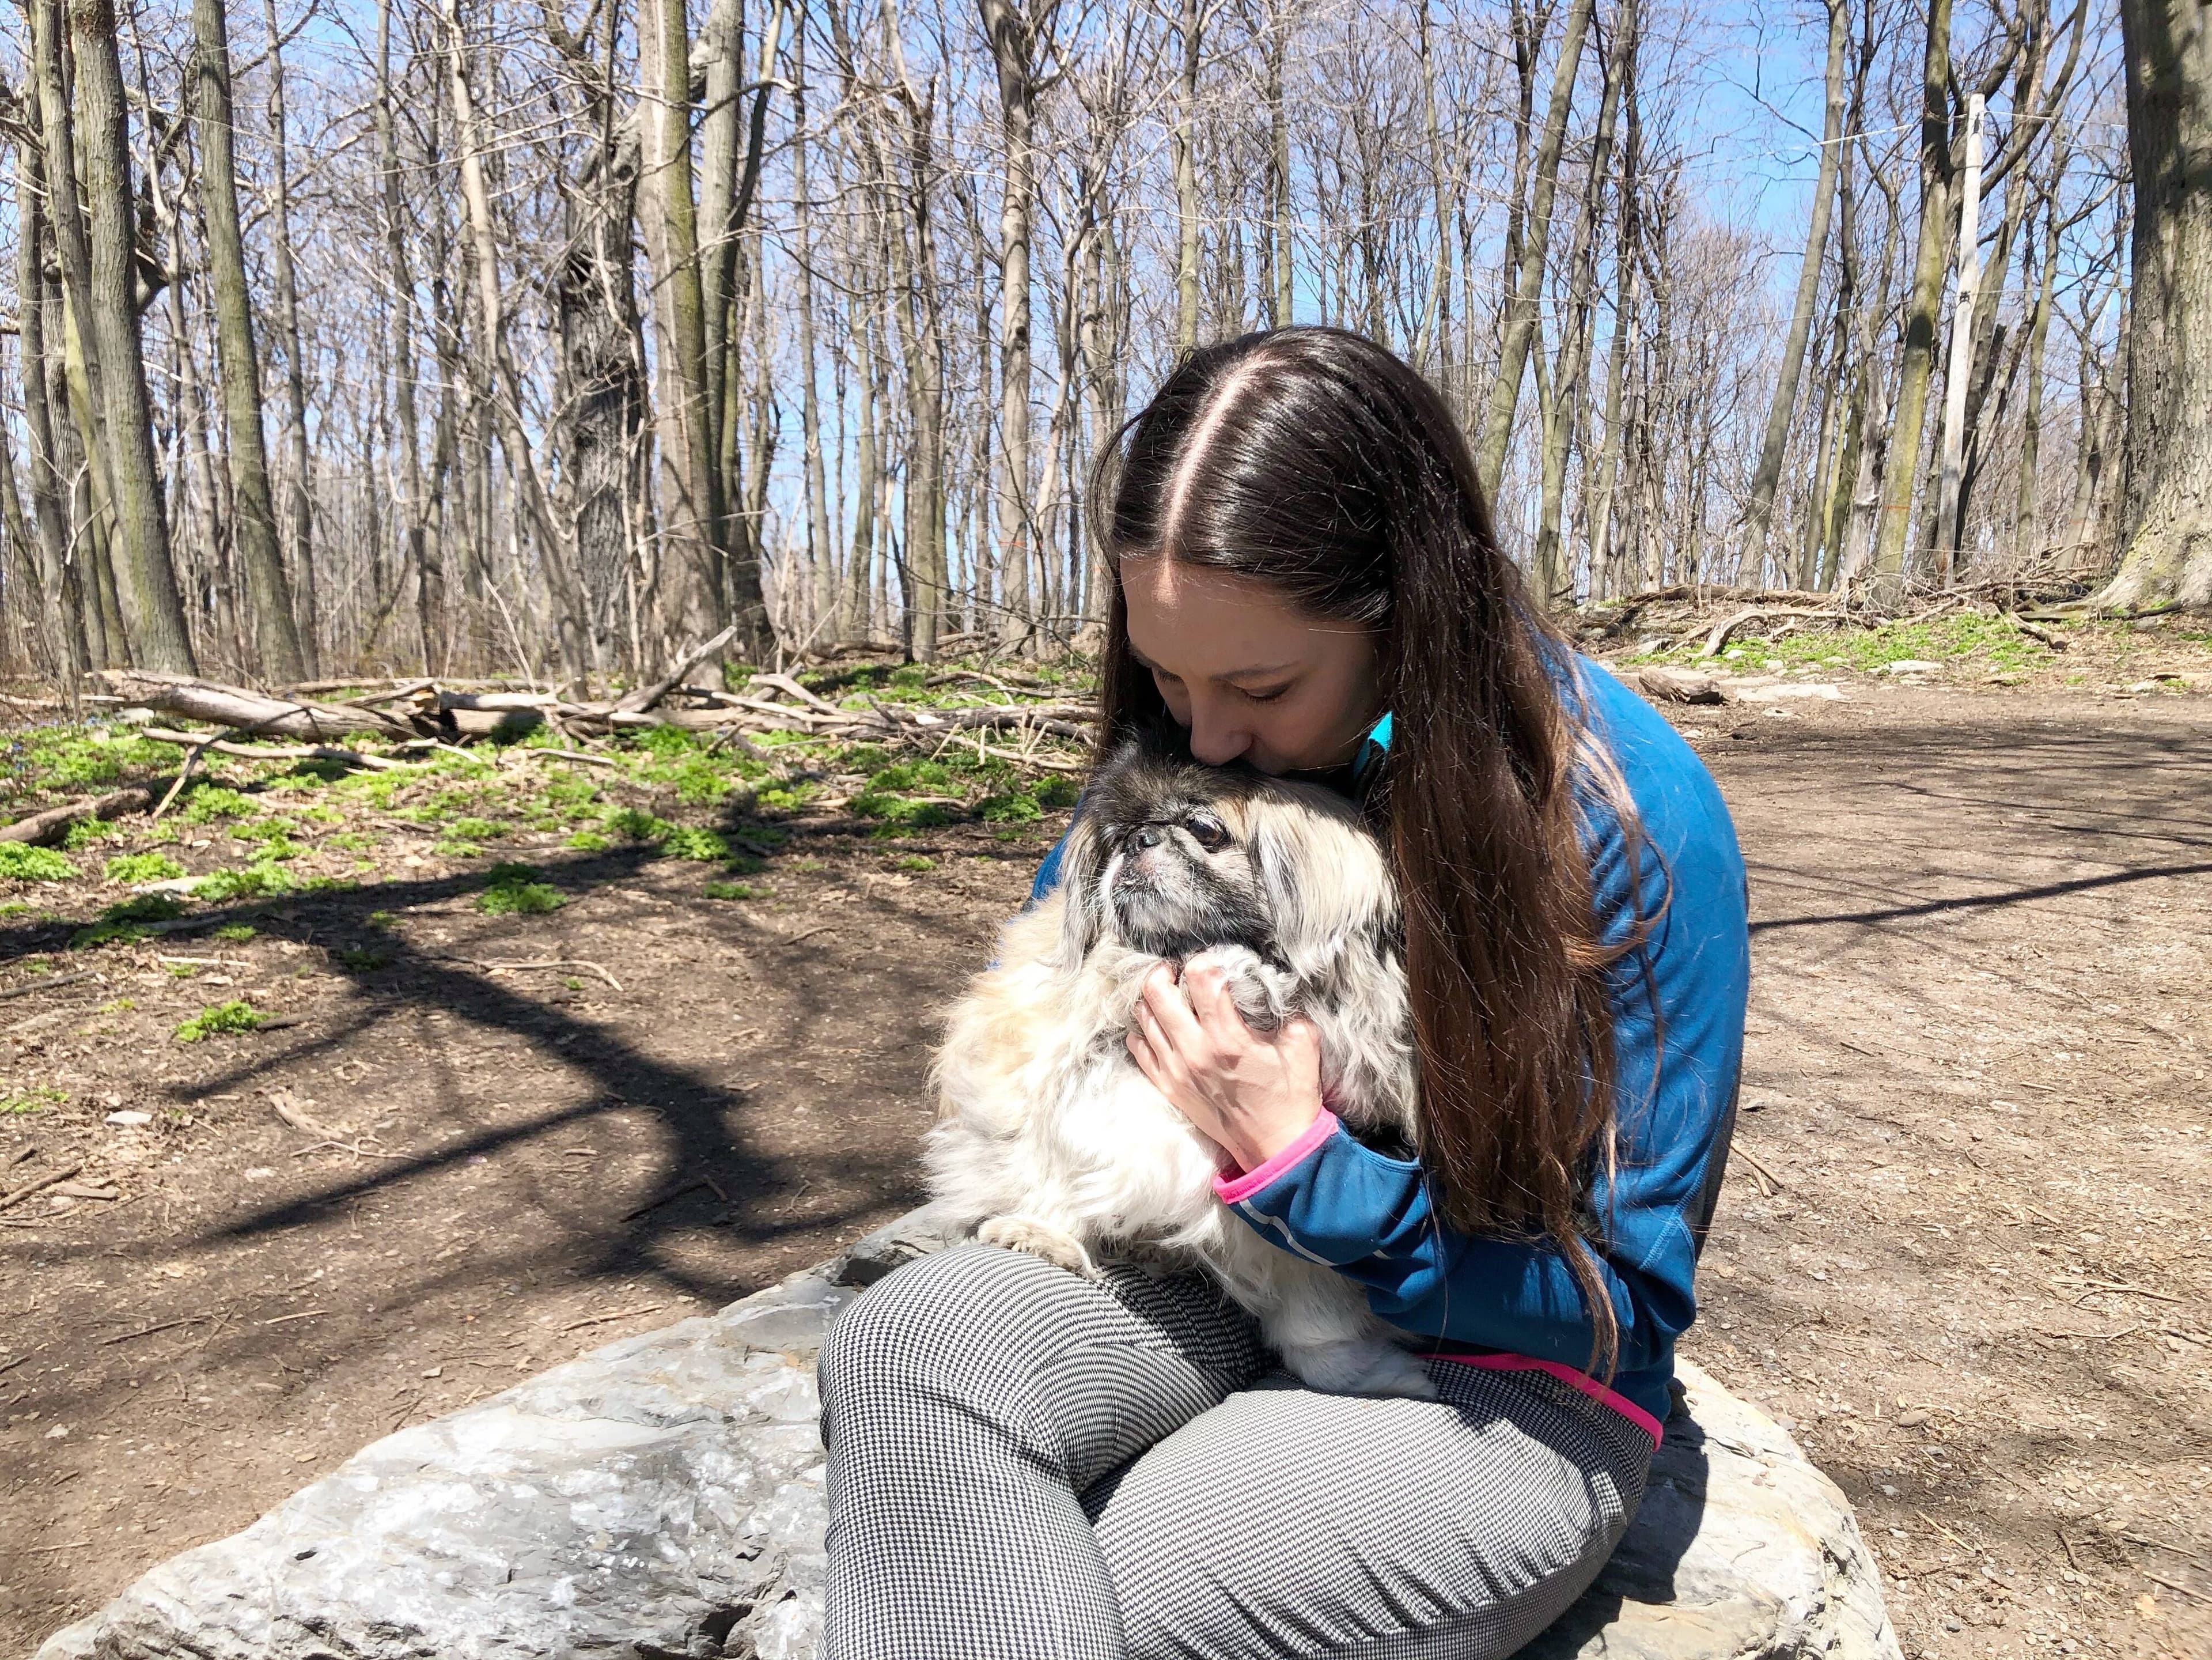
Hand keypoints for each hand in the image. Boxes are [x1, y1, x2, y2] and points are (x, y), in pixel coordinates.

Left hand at [1126, 957, 1325, 1173]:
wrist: (1275, 1145)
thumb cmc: (1291, 1095)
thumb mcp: (1303, 1044)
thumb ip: (1286, 1007)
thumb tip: (1268, 981)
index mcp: (1228, 1038)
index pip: (1200, 978)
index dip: (1205, 961)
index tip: (1214, 963)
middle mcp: (1194, 1051)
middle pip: (1156, 992)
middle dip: (1165, 971)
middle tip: (1178, 971)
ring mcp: (1175, 1070)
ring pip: (1143, 1017)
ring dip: (1153, 999)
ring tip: (1170, 996)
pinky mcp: (1168, 1086)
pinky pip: (1139, 1048)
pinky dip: (1144, 1030)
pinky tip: (1159, 1025)